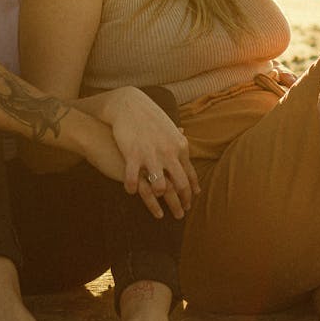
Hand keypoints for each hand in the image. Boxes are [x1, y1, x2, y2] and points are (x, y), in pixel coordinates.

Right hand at [97, 87, 199, 217]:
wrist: (126, 105)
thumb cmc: (145, 115)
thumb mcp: (165, 124)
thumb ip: (175, 133)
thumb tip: (184, 133)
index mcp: (178, 145)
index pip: (189, 171)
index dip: (191, 187)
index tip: (193, 198)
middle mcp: (168, 152)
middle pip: (180, 183)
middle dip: (183, 201)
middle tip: (183, 213)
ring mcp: (151, 156)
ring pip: (161, 187)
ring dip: (166, 203)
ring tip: (166, 215)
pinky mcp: (133, 158)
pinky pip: (137, 183)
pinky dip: (142, 196)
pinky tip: (144, 202)